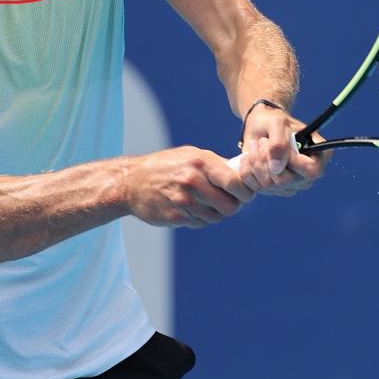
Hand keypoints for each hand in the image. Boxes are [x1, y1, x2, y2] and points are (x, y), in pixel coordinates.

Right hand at [125, 146, 256, 227]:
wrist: (132, 182)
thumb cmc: (167, 166)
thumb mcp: (191, 155)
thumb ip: (216, 165)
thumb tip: (243, 173)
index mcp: (201, 162)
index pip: (236, 182)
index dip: (245, 191)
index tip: (244, 193)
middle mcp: (193, 180)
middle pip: (230, 205)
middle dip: (232, 206)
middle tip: (226, 201)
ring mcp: (183, 200)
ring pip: (216, 217)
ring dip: (214, 213)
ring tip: (203, 203)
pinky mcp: (175, 217)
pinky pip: (200, 223)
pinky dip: (199, 219)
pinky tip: (189, 208)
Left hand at [235, 103, 328, 195]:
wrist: (261, 126)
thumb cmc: (274, 121)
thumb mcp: (277, 124)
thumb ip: (279, 143)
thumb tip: (277, 169)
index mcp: (319, 156)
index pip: (311, 171)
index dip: (292, 162)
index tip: (277, 146)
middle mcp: (307, 176)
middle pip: (284, 182)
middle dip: (265, 160)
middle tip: (262, 141)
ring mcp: (291, 185)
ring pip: (267, 185)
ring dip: (254, 162)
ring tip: (256, 145)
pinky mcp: (274, 190)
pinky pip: (255, 187)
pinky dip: (246, 170)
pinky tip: (249, 157)